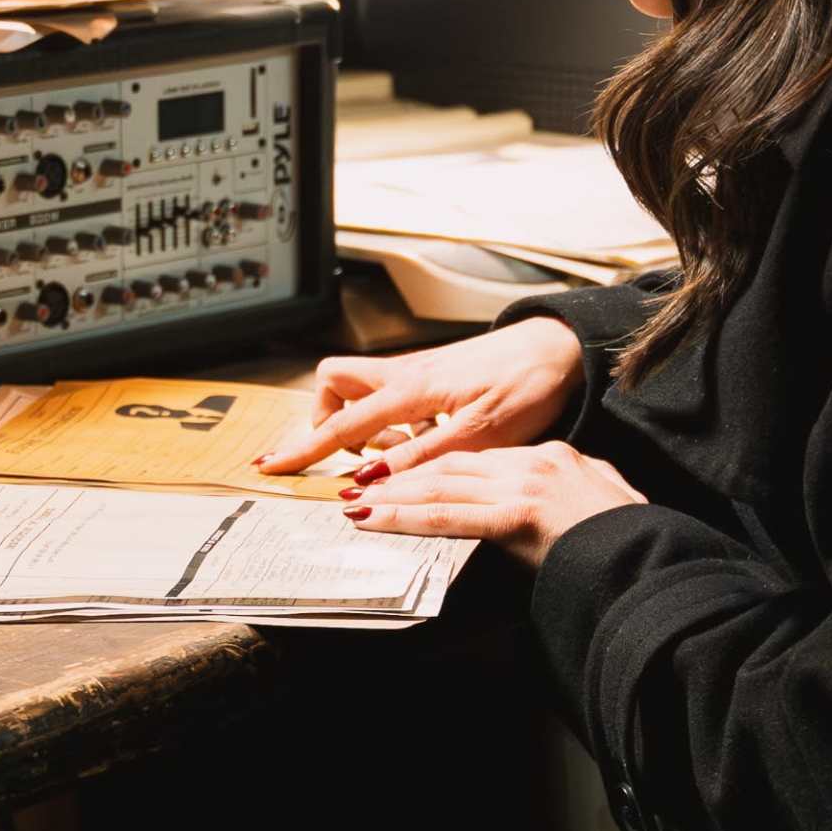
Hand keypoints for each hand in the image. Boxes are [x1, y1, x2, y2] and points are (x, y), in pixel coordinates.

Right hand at [254, 318, 586, 479]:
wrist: (560, 349)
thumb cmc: (526, 386)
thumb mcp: (476, 437)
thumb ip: (417, 459)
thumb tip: (366, 482)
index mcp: (409, 390)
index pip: (341, 426)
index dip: (304, 450)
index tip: (271, 466)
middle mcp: (405, 374)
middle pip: (335, 384)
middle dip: (327, 419)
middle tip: (350, 456)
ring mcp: (419, 371)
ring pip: (365, 389)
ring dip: (367, 424)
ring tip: (400, 453)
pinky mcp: (436, 374)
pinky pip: (395, 396)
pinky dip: (397, 420)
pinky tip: (428, 438)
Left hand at [342, 442, 643, 566]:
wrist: (654, 556)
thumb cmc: (633, 540)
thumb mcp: (605, 502)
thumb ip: (578, 494)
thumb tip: (561, 506)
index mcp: (556, 457)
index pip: (482, 459)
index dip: (437, 469)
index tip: (405, 478)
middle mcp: (536, 463)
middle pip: (453, 465)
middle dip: (403, 476)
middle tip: (362, 486)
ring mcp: (527, 485)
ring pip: (443, 485)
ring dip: (392, 495)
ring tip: (355, 503)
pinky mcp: (519, 514)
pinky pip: (449, 516)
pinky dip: (405, 517)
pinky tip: (374, 519)